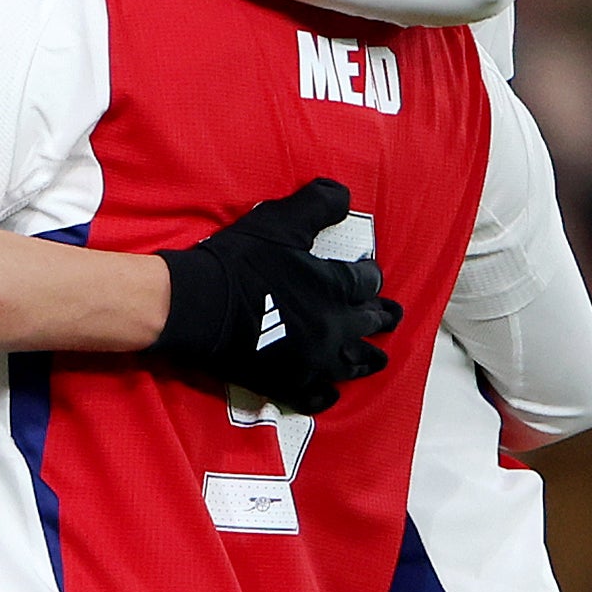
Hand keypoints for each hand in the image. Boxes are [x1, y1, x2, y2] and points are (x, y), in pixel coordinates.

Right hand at [153, 179, 404, 414]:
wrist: (199, 306)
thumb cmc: (240, 263)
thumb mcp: (281, 221)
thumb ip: (318, 204)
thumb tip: (344, 195)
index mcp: (335, 288)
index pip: (366, 282)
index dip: (370, 277)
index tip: (371, 276)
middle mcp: (333, 328)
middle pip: (368, 324)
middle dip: (381, 318)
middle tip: (392, 317)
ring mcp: (312, 360)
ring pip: (352, 364)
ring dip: (367, 360)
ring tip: (377, 358)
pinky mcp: (288, 384)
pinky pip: (317, 396)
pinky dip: (327, 394)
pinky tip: (332, 393)